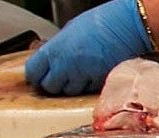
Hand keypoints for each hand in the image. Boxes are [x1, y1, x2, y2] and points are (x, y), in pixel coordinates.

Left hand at [25, 0, 153, 96]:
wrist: (124, 27)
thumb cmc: (100, 24)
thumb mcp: (69, 33)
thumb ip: (58, 49)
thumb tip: (53, 60)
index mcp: (54, 50)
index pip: (33, 72)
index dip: (36, 75)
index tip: (40, 76)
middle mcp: (66, 65)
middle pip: (50, 86)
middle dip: (55, 83)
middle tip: (61, 77)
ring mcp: (83, 76)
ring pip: (70, 92)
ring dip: (73, 86)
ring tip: (80, 75)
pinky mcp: (99, 83)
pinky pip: (89, 90)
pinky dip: (89, 86)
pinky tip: (94, 74)